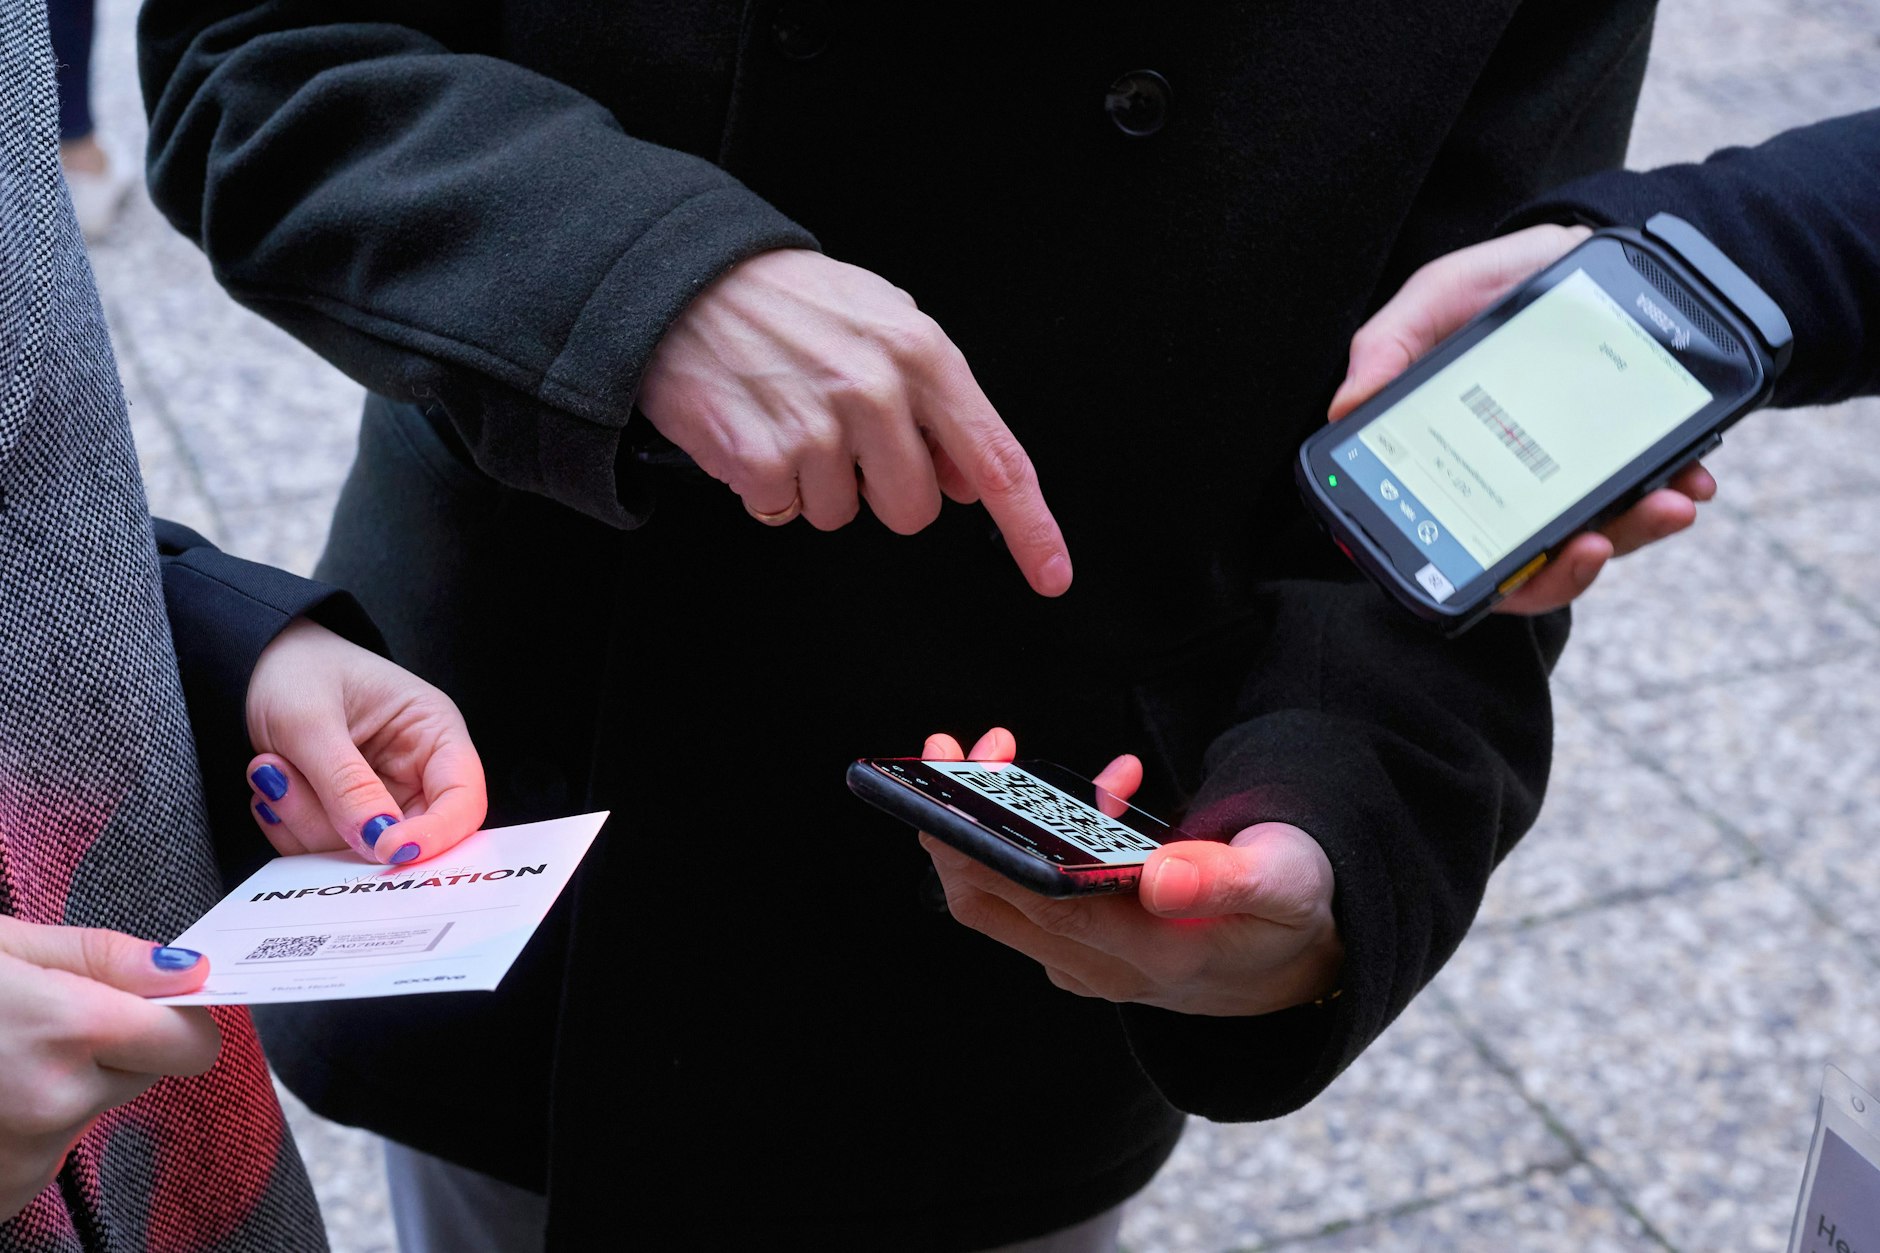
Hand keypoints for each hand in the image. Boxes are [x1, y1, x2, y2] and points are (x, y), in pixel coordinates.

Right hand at [0, 917, 218, 1221]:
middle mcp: (52, 1104)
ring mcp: (19, 1162)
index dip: (176, 1020)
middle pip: (141, 1078)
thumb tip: (187, 971)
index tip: (154, 1005)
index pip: (191, 1045)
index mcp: (66, 1030)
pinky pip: (38, 1157)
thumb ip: (103, 959)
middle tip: (33, 1023)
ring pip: (84, 1117)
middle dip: (108, 1050)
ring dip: (55, 1091)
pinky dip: (16, 1131)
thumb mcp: (3, 946)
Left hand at [244, 620, 486, 865]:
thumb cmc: (296, 670)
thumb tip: (378, 840)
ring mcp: (381, 800)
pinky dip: (289, 829)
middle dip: (342, 827)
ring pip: (361, 850)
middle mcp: (418, 772)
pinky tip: (274, 785)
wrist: (254, 666)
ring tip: (270, 770)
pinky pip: (326, 852)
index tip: (387, 850)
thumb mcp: (311, 719)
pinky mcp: (346, 820)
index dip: (437, 833)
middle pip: (409, 834)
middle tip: (281, 785)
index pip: (463, 798)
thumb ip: (345, 782)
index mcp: (434, 733)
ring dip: (303, 821)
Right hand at [638, 249, 1072, 596]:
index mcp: (922, 353)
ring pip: (843, 516)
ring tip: (789, 419)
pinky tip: (756, 430)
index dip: (1029, 527)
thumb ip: (937, 402)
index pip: (996, 459)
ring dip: (815, 485)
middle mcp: (878, 390)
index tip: (1051, 573)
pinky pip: (784, 511)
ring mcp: (819, 426)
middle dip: (879, 489)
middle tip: (841, 437)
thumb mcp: (885, 323)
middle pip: (913, 510)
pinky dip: (767, 485)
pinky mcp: (762, 457)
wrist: (688, 280)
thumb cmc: (790, 302)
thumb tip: (966, 479)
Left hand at [918, 728, 1342, 1016]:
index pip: (1045, 906)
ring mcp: (1084, 961)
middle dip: (957, 821)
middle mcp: (1104, 968)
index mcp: (1153, 955)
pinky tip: (1100, 785)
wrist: (1292, 965)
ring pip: (998, 896)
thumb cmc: (1287, 909)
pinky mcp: (1079, 945)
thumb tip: (1158, 876)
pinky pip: (1029, 891)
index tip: (964, 779)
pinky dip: (1033, 833)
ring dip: (983, 823)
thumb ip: (1228, 880)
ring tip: (1003, 749)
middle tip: (956, 748)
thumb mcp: (1285, 885)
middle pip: (993, 900)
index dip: (988, 845)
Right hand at [1327, 224, 1717, 613]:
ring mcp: (1568, 482)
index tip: (1498, 570)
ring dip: (1631, 535)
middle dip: (1564, 570)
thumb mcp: (1439, 296)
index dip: (1470, 577)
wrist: (1584, 252)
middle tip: (1593, 544)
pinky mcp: (1624, 467)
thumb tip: (1344, 407)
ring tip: (1664, 504)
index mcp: (1449, 460)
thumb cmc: (1500, 282)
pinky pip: (1645, 503)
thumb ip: (1390, 342)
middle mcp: (1506, 486)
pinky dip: (1669, 497)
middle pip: (1525, 567)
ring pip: (1593, 542)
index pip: (1448, 540)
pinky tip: (1689, 480)